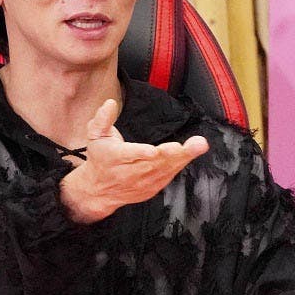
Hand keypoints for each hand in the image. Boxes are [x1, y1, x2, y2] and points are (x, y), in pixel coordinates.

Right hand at [61, 98, 208, 223]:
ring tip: (199, 145)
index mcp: (115, 157)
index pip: (129, 155)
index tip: (154, 151)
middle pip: (155, 163)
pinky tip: (191, 153)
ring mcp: (142, 183)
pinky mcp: (152, 188)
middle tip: (195, 143)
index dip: (142, 153)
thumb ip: (102, 119)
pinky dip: (180, 164)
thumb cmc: (100, 157)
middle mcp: (129, 173)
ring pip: (165, 170)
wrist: (99, 190)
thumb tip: (110, 104)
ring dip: (184, 157)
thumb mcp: (95, 135)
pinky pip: (168, 176)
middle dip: (175, 153)